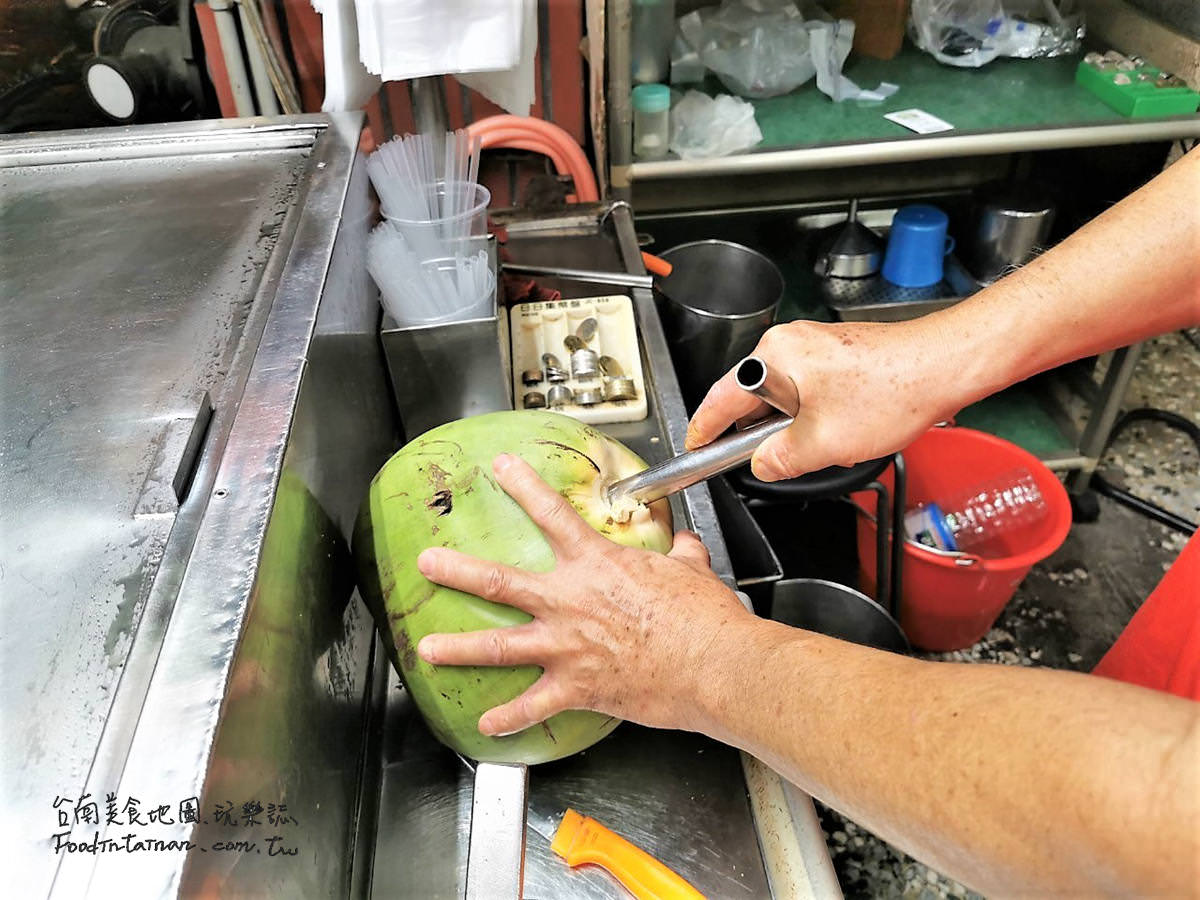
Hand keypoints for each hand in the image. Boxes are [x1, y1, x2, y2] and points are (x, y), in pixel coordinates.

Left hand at [415, 454, 752, 736]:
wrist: (712, 664)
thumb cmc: (703, 617)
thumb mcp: (692, 571)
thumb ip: (680, 554)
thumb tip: (684, 543)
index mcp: (597, 565)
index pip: (552, 514)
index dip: (523, 486)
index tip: (501, 469)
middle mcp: (570, 602)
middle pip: (500, 581)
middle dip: (457, 570)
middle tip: (428, 563)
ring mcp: (567, 647)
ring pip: (499, 645)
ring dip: (458, 647)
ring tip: (429, 647)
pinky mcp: (577, 687)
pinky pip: (533, 707)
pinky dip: (507, 720)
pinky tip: (486, 725)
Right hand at [685, 319, 954, 480]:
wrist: (945, 366)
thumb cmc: (893, 390)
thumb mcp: (822, 443)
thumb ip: (780, 459)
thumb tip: (764, 464)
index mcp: (773, 356)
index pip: (720, 399)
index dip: (704, 430)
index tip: (695, 449)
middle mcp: (789, 343)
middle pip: (752, 397)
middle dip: (760, 433)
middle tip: (770, 461)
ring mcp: (816, 346)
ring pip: (785, 397)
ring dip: (794, 426)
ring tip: (824, 445)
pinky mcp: (838, 354)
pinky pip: (809, 389)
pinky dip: (814, 415)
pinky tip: (841, 431)